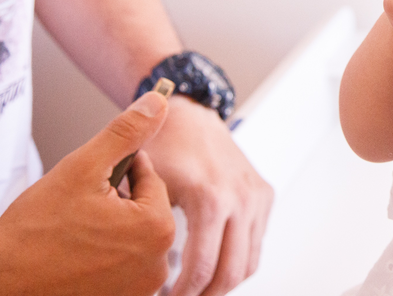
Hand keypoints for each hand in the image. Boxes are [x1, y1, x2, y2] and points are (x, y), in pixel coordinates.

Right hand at [0, 91, 176, 295]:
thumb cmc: (36, 229)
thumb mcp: (84, 167)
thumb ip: (126, 132)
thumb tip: (159, 101)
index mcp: (158, 228)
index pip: (150, 180)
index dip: (119, 171)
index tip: (91, 177)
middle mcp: (157, 266)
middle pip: (144, 211)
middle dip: (117, 201)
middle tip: (79, 206)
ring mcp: (138, 291)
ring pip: (131, 240)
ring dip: (109, 229)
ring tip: (74, 229)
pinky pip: (118, 268)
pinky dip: (100, 258)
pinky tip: (72, 255)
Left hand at [143, 98, 273, 295]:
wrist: (190, 114)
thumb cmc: (162, 147)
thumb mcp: (143, 183)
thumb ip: (138, 222)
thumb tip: (129, 269)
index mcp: (211, 197)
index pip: (202, 267)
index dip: (181, 293)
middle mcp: (241, 197)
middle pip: (230, 273)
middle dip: (204, 295)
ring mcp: (256, 196)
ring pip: (248, 263)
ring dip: (223, 283)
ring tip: (195, 290)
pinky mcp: (264, 195)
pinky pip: (255, 244)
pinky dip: (236, 263)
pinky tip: (212, 266)